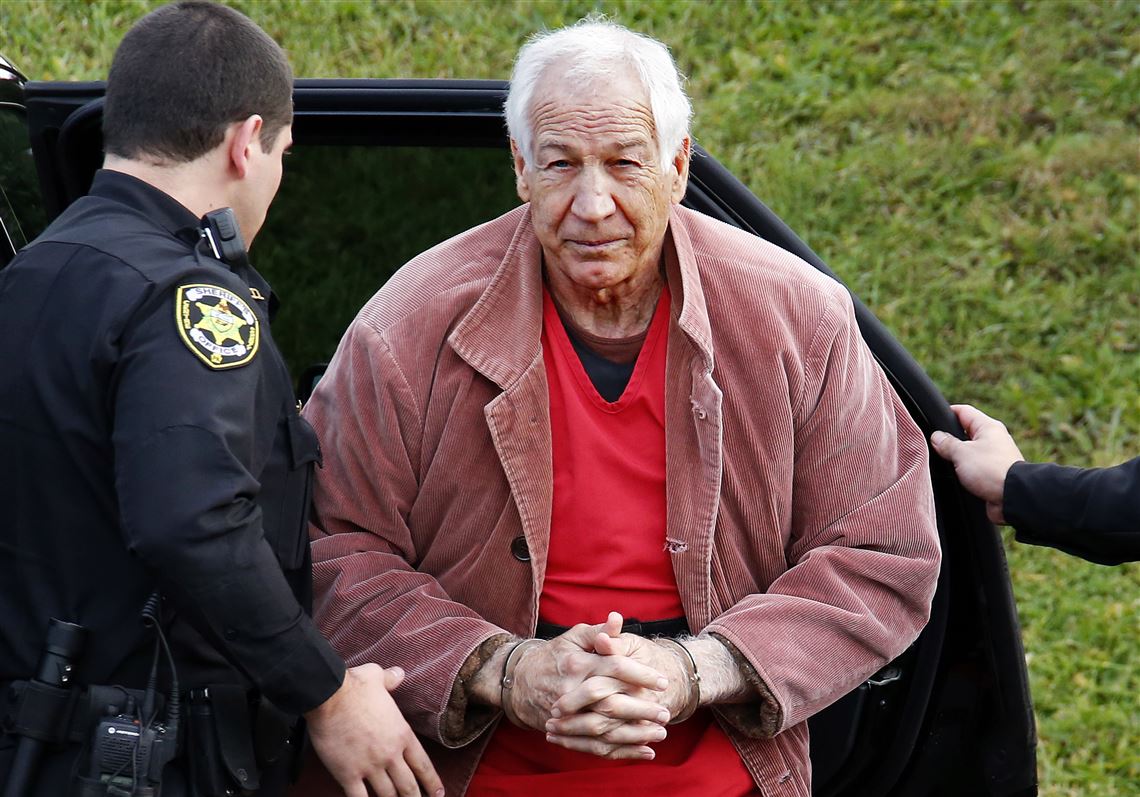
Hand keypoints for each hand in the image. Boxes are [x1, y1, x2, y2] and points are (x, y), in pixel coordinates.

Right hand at [305, 663, 443, 796]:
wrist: (328, 695)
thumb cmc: (354, 685)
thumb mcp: (378, 677)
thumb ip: (391, 679)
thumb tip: (398, 674)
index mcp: (401, 733)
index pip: (423, 764)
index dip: (432, 782)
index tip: (438, 793)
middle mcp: (390, 754)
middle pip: (408, 785)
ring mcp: (370, 766)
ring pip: (387, 795)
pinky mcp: (348, 774)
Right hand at [505, 613, 669, 759]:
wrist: (519, 681)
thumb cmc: (554, 655)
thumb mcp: (575, 638)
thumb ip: (600, 632)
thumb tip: (618, 618)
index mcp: (578, 664)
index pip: (614, 667)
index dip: (640, 674)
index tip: (661, 681)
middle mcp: (571, 690)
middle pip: (611, 702)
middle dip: (641, 709)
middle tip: (666, 712)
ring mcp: (567, 714)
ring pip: (604, 728)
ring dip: (635, 733)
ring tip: (660, 733)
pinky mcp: (565, 730)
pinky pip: (594, 745)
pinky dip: (621, 751)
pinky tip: (643, 750)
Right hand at [930, 403, 1024, 523]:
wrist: (1013, 497)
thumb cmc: (991, 470)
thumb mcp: (962, 453)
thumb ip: (946, 443)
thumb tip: (936, 437)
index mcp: (988, 427)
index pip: (963, 412)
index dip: (947, 413)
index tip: (933, 418)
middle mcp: (994, 439)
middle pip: (966, 432)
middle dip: (950, 439)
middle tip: (934, 445)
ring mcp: (995, 456)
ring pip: (970, 451)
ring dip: (957, 457)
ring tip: (944, 462)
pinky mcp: (994, 473)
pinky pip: (975, 467)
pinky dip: (965, 470)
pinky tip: (956, 476)